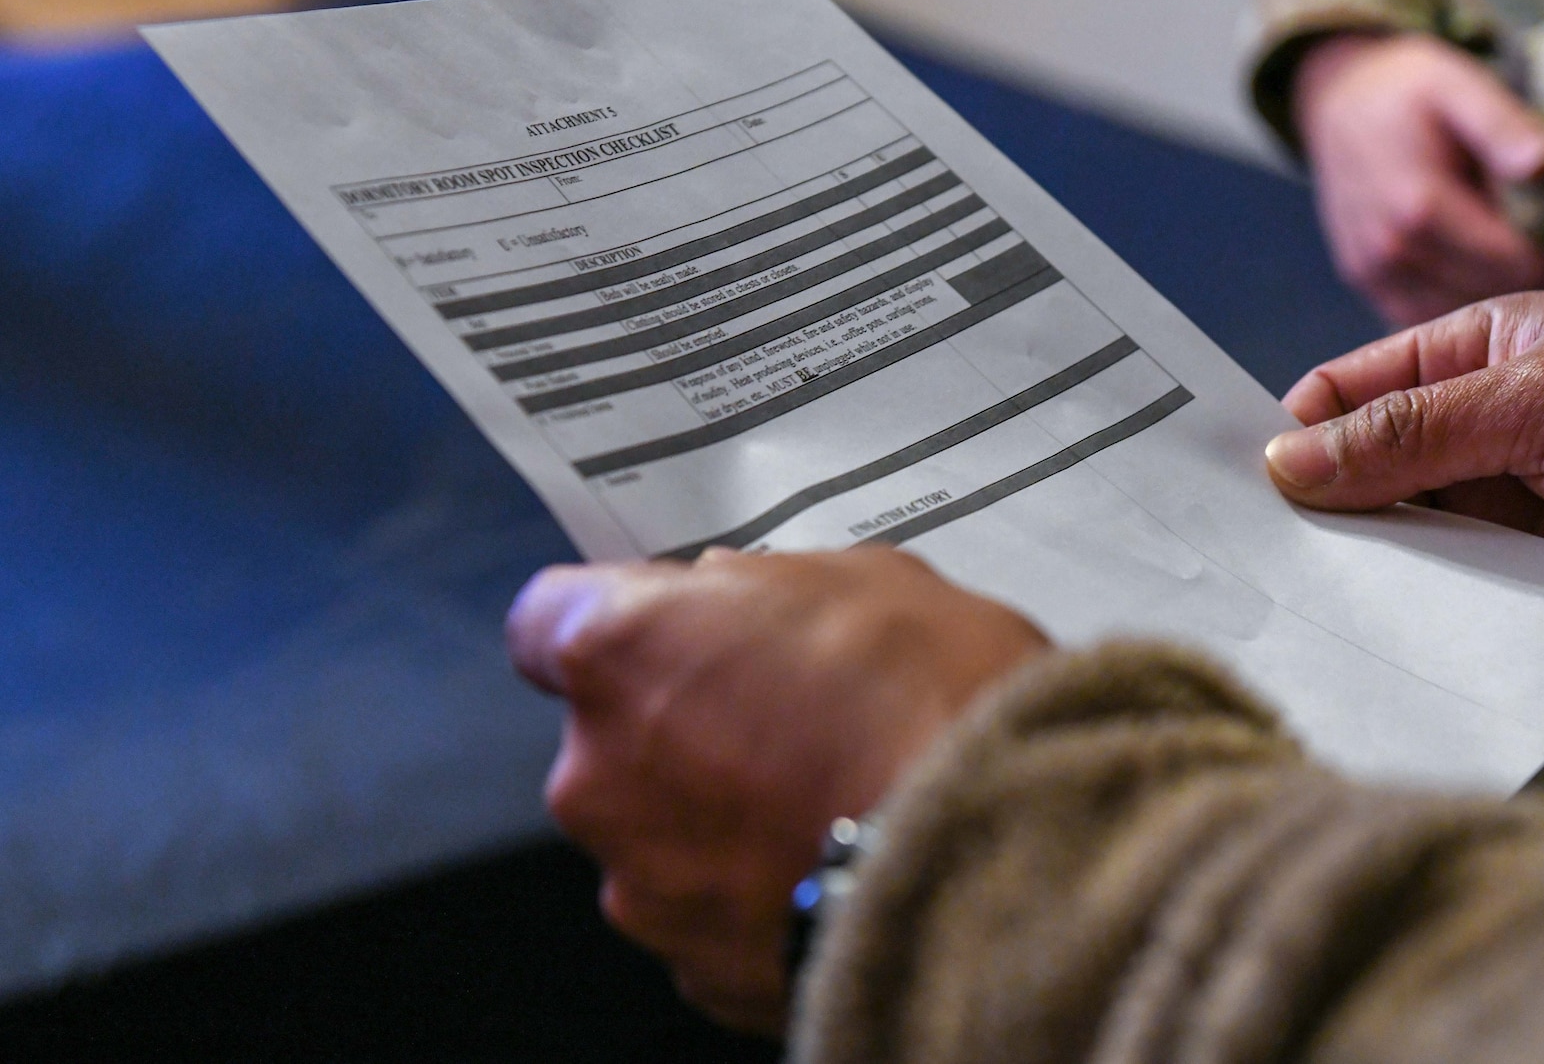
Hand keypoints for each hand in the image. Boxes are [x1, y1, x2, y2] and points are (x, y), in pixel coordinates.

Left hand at [505, 547, 1047, 1034]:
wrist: (990, 864)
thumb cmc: (930, 707)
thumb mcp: (868, 580)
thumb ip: (770, 585)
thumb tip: (742, 596)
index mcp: (622, 651)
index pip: (546, 621)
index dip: (613, 621)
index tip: (667, 628)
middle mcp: (598, 771)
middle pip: (610, 735)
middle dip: (682, 723)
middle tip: (789, 714)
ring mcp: (640, 882)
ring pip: (659, 830)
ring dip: (719, 814)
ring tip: (830, 799)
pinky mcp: (693, 970)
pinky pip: (708, 912)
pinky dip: (756, 891)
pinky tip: (837, 861)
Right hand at [1264, 290, 1543, 680]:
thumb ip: (1413, 432)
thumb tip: (1285, 461)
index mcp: (1477, 363)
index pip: (1350, 393)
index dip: (1289, 432)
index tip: (1226, 488)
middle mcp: (1485, 445)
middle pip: (1366, 486)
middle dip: (1315, 522)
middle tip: (1239, 570)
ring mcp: (1516, 526)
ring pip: (1410, 562)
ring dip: (1367, 587)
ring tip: (1290, 622)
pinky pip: (1470, 624)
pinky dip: (1431, 639)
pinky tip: (1373, 660)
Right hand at [1295, 33, 1543, 325]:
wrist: (1337, 100)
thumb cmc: (1407, 88)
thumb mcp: (1458, 84)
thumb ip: (1502, 125)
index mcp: (1421, 207)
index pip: (1518, 262)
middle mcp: (1393, 251)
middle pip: (1495, 291)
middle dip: (1542, 273)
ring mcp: (1375, 272)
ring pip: (1464, 309)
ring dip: (1503, 288)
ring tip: (1534, 252)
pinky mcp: (1367, 282)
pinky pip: (1429, 312)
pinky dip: (1463, 295)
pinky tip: (1486, 264)